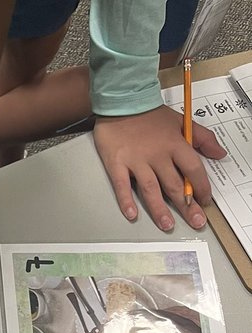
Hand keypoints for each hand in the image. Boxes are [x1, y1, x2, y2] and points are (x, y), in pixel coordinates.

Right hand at [93, 105, 226, 231]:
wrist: (122, 101)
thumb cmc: (151, 116)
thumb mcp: (181, 122)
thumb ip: (203, 138)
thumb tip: (220, 153)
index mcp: (175, 144)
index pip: (193, 169)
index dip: (201, 187)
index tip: (205, 201)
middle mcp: (158, 155)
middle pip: (174, 185)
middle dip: (187, 206)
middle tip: (196, 222)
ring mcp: (136, 161)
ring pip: (151, 189)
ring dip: (160, 209)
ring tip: (168, 225)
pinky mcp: (117, 164)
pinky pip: (122, 186)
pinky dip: (126, 201)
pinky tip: (132, 214)